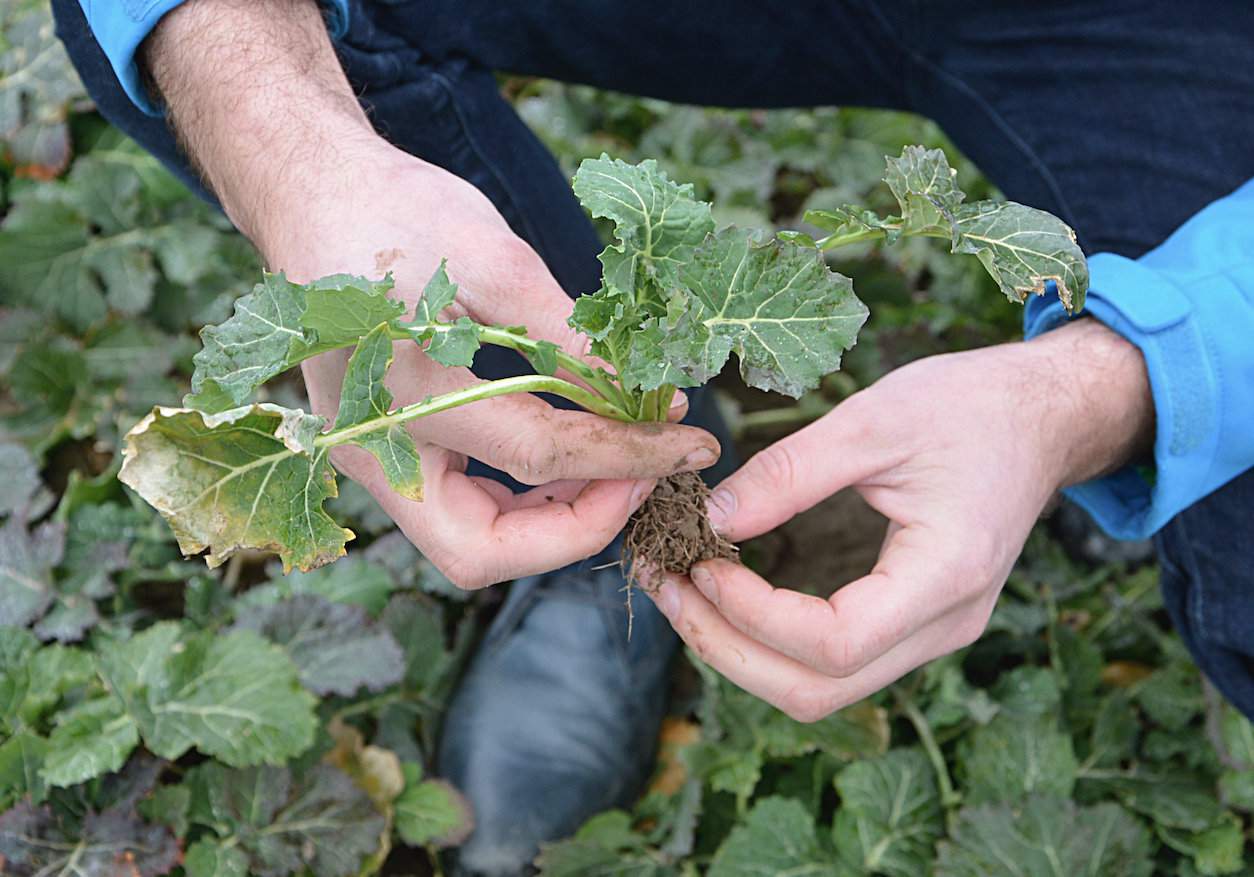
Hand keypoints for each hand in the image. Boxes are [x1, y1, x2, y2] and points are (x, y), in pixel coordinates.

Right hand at [271, 144, 719, 586]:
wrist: (314, 197)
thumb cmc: (393, 212)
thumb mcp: (495, 259)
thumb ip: (569, 340)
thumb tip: (644, 399)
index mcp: (400, 394)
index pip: (538, 457)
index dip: (628, 457)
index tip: (691, 446)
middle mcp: (373, 450)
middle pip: (481, 552)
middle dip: (577, 528)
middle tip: (642, 478)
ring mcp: (371, 461)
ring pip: (470, 543)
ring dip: (552, 522)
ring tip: (617, 466)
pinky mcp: (384, 454)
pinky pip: (459, 510)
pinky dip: (521, 501)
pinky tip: (569, 459)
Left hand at [646, 320, 1152, 720]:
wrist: (1040, 417)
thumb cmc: (970, 406)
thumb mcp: (874, 419)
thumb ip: (791, 472)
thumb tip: (710, 519)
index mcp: (948, 575)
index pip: (835, 641)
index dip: (754, 614)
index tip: (700, 560)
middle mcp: (945, 625)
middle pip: (818, 689)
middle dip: (727, 648)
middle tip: (665, 585)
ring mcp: (932, 633)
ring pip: (819, 687)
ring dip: (739, 650)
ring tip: (680, 588)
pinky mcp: (913, 622)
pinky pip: (831, 660)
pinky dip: (768, 639)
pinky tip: (725, 592)